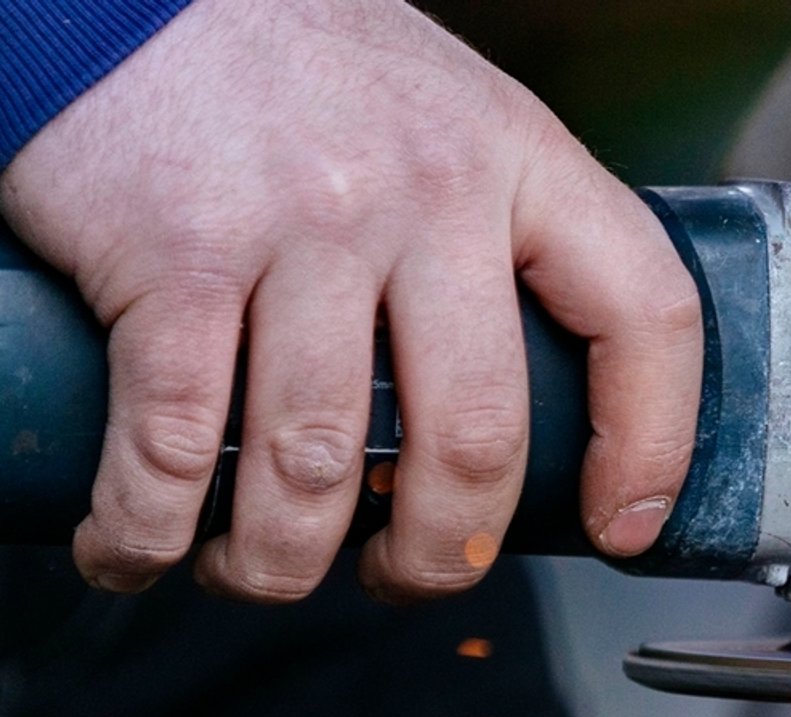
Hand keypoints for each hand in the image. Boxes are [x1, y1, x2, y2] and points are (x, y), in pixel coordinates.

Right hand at [0, 0, 701, 600]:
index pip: (643, 315)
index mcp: (518, 159)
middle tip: (406, 576)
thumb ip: (494, 233)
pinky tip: (138, 550)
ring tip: (254, 572)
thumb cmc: (286, 66)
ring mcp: (303, 224)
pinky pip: (176, 444)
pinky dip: (147, 531)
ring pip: (320, 468)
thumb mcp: (443, 117)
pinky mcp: (175, 255)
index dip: (651, 445)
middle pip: (475, 440)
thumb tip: (515, 404)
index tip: (622, 524)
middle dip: (440, 555)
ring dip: (281, 564)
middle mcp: (427, 191)